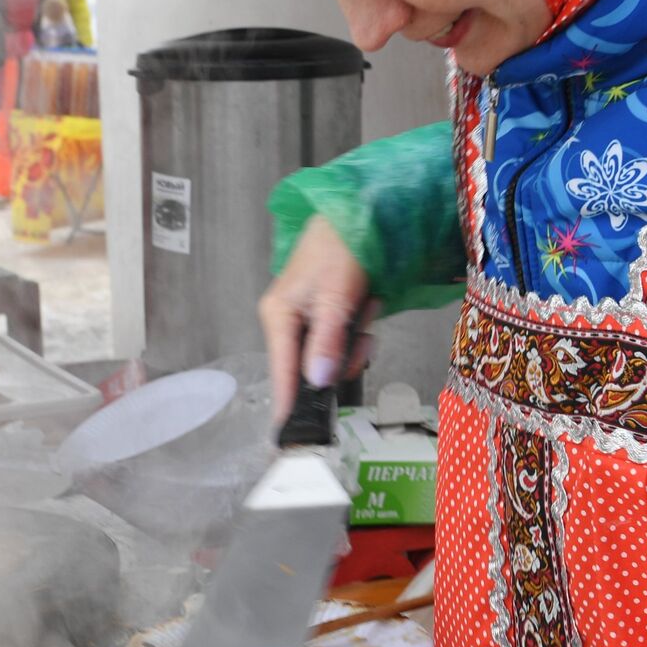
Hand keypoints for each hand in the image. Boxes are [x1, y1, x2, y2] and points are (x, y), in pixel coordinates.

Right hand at [258, 216, 375, 418]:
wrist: (362, 210)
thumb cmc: (341, 245)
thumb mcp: (336, 297)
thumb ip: (327, 341)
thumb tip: (317, 382)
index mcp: (278, 315)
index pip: (282, 371)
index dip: (288, 403)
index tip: (290, 436)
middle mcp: (288, 320)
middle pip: (313, 367)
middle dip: (344, 355)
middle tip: (362, 332)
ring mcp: (309, 318)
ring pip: (334, 355)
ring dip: (357, 339)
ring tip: (366, 306)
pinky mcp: (328, 314)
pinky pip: (345, 340)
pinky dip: (361, 327)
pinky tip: (368, 303)